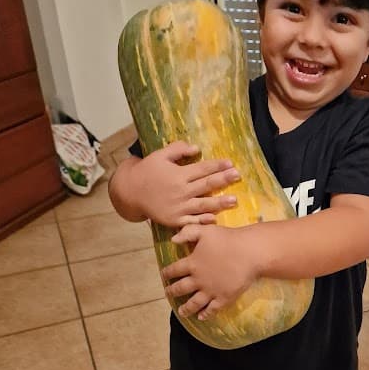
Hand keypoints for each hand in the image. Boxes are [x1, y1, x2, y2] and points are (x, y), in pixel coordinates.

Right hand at [126, 142, 240, 226]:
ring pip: (203, 204)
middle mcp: (180, 191)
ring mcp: (178, 207)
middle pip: (206, 185)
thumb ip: (178, 149)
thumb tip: (197, 148)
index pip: (202, 168)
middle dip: (224, 180)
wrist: (130, 193)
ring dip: (220, 202)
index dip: (217, 165)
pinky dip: (203, 220)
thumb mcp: (159, 155)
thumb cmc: (147, 171)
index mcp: (178, 174)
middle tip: (238, 176)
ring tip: (234, 200)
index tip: (230, 163)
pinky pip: (191, 221)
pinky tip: (215, 219)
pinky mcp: (174, 220)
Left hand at [162, 224, 259, 319]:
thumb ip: (187, 232)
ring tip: (181, 312)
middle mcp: (198, 280)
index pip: (174, 270)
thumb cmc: (228, 239)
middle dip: (172, 292)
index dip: (167, 273)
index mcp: (192, 263)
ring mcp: (210, 291)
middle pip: (180, 288)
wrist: (249, 253)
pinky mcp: (223, 298)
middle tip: (168, 293)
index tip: (164, 276)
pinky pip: (212, 309)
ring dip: (186, 308)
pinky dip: (205, 314)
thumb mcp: (205, 230)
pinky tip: (201, 317)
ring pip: (194, 303)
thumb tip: (173, 239)